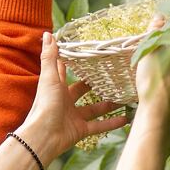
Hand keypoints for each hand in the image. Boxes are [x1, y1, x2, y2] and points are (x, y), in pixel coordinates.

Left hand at [21, 32, 127, 164]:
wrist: (43, 136)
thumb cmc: (45, 104)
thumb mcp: (49, 77)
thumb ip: (49, 56)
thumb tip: (48, 33)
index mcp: (57, 87)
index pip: (65, 70)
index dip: (73, 61)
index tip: (87, 53)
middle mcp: (65, 101)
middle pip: (83, 89)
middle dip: (95, 84)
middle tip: (112, 75)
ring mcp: (73, 116)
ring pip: (94, 108)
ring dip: (109, 104)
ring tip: (125, 96)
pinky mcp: (81, 130)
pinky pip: (99, 126)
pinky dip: (112, 123)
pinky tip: (126, 118)